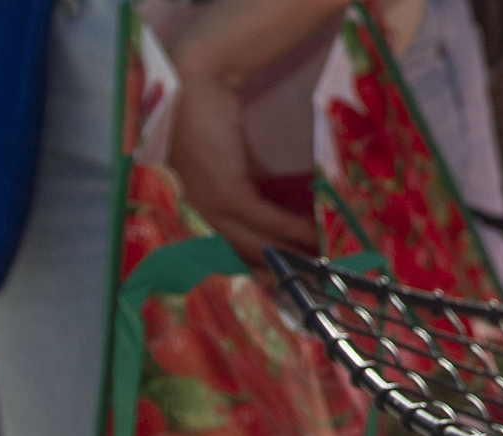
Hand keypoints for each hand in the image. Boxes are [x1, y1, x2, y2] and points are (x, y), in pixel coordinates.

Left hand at [166, 0, 349, 269]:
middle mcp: (190, 211)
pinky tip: (312, 235)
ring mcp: (204, 203)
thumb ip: (239, 187)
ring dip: (287, 254)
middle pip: (234, 255)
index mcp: (186, 206)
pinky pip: (262, 219)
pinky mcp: (224, 189)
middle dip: (270, 272)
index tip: (276, 282)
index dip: (248, 269)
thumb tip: (275, 210)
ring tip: (316, 263)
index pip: (218, 250)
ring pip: (250, 242)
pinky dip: (290, 229)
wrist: (194, 82)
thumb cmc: (203, 115)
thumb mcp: (220, 162)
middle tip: (301, 285)